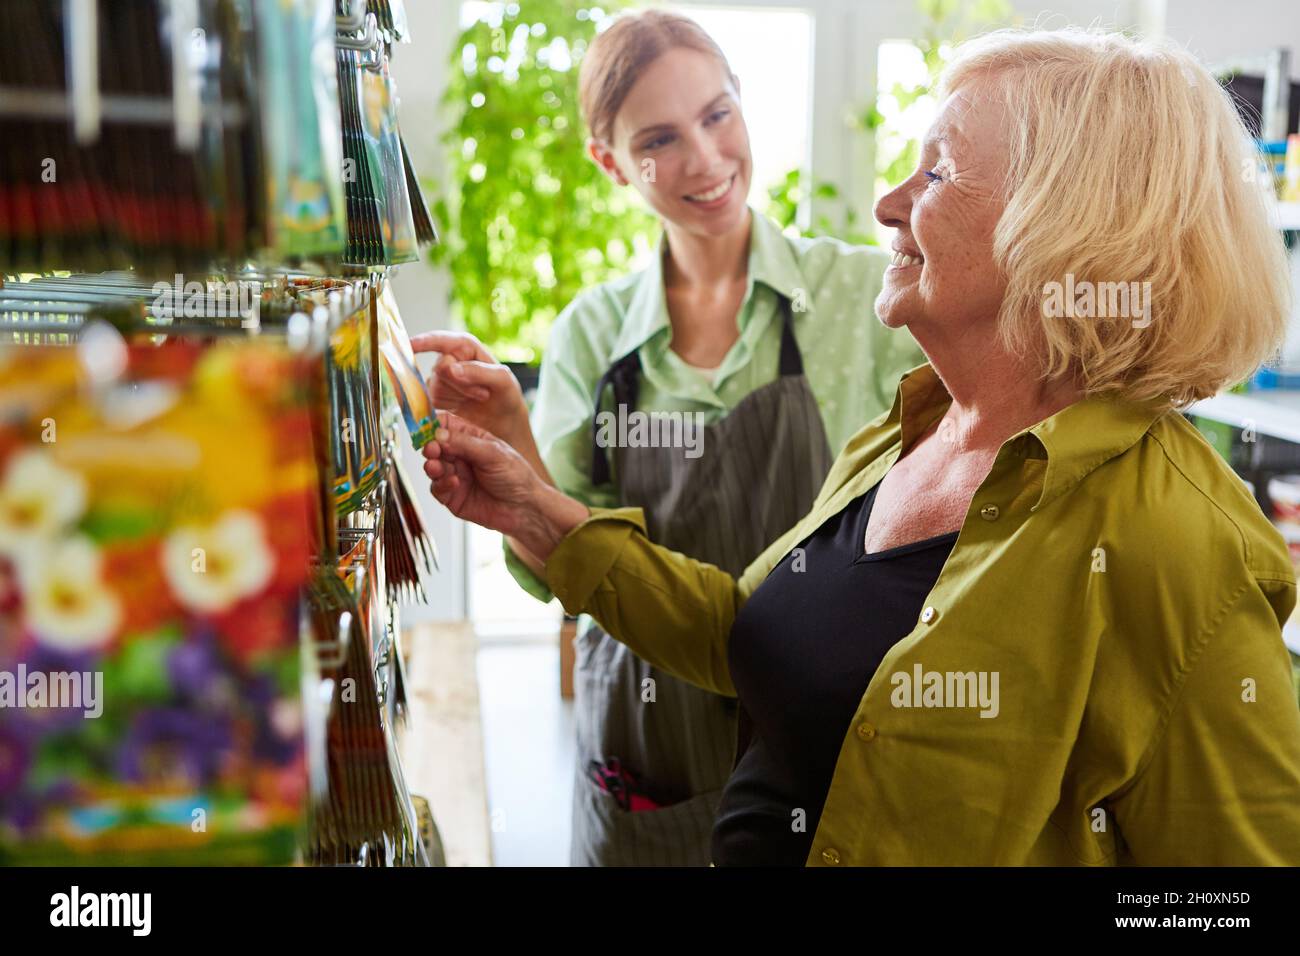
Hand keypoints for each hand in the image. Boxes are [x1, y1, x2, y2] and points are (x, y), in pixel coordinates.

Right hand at [410, 330, 529, 447]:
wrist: (503, 422)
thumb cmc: (506, 395)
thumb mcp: (502, 380)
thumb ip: (478, 371)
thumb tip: (450, 367)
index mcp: (466, 347)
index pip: (441, 340)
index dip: (424, 342)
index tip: (410, 344)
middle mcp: (450, 359)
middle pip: (440, 369)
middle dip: (460, 384)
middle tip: (483, 393)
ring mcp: (441, 379)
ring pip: (436, 386)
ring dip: (457, 396)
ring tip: (478, 398)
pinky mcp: (436, 397)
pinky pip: (433, 400)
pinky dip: (449, 405)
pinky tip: (464, 406)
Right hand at [423, 412, 587, 560]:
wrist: (525, 509)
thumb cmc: (516, 476)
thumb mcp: (493, 453)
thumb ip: (464, 444)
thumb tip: (437, 434)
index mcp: (471, 439)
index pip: (445, 425)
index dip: (433, 424)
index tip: (425, 427)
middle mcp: (460, 456)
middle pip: (434, 446)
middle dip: (430, 447)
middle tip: (430, 450)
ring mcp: (455, 475)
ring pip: (433, 467)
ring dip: (432, 466)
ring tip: (436, 467)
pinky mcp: (452, 497)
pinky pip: (437, 489)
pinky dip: (441, 484)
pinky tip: (454, 483)